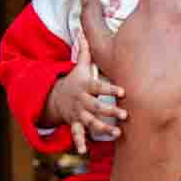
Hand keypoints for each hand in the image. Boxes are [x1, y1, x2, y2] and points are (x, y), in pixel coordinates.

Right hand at [44, 30, 125, 153]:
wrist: (56, 96)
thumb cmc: (76, 80)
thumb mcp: (80, 66)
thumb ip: (89, 52)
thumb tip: (88, 30)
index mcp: (86, 85)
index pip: (99, 86)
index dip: (111, 88)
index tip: (124, 91)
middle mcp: (82, 100)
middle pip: (96, 105)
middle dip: (110, 110)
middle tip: (125, 115)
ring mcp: (77, 113)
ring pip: (90, 121)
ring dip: (102, 128)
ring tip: (116, 133)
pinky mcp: (74, 123)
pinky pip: (76, 133)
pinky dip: (79, 142)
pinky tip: (84, 150)